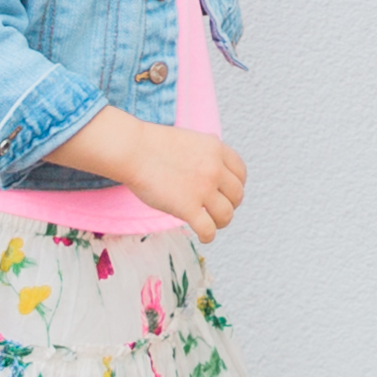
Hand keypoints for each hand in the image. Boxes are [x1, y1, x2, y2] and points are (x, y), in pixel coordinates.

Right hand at [98, 116, 244, 242]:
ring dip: (221, 222)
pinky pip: (208, 229)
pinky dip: (208, 236)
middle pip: (237, 195)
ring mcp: (203, 189)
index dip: (236, 186)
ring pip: (227, 215)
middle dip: (230, 205)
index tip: (227, 194)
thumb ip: (207, 153)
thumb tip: (215, 166)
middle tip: (217, 210)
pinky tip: (203, 236)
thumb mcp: (191, 140)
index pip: (241, 173)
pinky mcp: (188, 208)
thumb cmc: (154, 146)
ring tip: (211, 224)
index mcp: (217, 150)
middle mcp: (215, 169)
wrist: (135, 151)